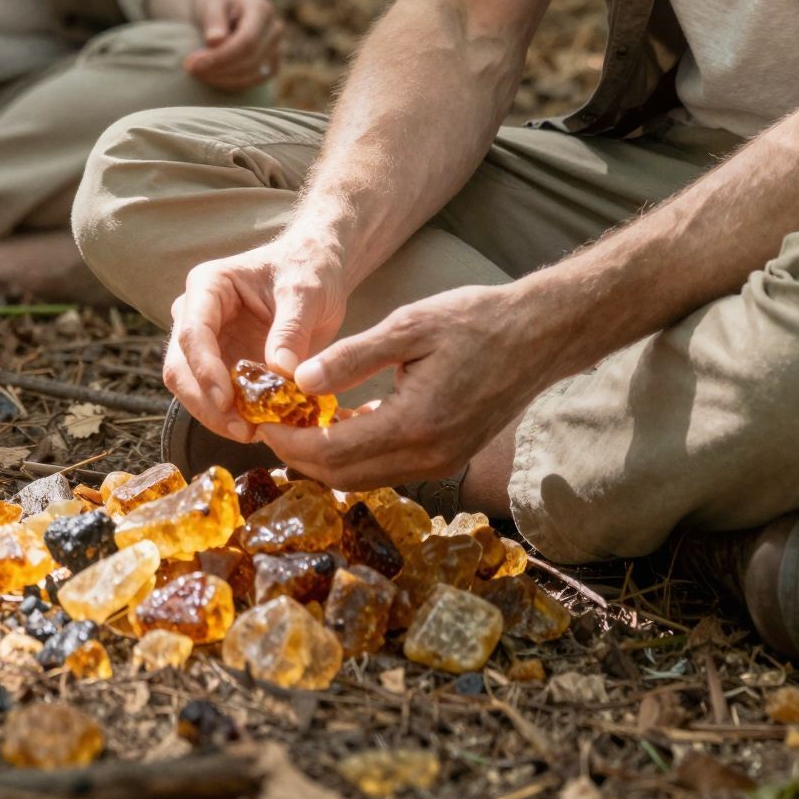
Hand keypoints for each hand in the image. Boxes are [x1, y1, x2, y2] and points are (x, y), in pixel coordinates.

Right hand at [163, 231, 347, 441]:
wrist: (316, 272)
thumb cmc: (308, 270)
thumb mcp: (306, 293)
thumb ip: (291, 329)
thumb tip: (281, 372)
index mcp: (209, 285)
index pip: (193, 332)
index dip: (205, 369)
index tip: (227, 400)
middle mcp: (196, 313)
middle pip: (181, 366)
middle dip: (206, 403)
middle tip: (243, 430)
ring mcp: (207, 341)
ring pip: (191, 388)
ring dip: (216, 415)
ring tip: (253, 433)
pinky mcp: (222, 364)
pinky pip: (215, 397)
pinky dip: (231, 415)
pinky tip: (258, 427)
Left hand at [183, 0, 283, 92]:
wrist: (224, 12)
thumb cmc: (216, 5)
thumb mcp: (210, 4)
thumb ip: (213, 19)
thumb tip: (214, 40)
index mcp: (262, 9)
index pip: (247, 40)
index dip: (221, 56)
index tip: (194, 63)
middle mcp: (275, 29)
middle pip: (251, 59)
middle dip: (218, 68)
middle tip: (190, 67)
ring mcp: (277, 49)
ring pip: (252, 74)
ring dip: (221, 78)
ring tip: (197, 71)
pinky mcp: (271, 66)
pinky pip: (252, 82)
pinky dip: (229, 83)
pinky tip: (210, 76)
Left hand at [260, 283, 542, 488]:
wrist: (539, 335)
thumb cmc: (476, 320)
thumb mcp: (409, 326)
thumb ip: (353, 357)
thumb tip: (300, 381)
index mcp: (415, 424)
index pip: (333, 452)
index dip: (289, 441)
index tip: (259, 420)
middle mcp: (428, 456)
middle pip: (344, 476)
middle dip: (299, 456)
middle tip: (268, 425)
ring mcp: (441, 462)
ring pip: (365, 477)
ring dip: (326, 458)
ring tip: (296, 423)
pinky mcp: (447, 456)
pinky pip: (388, 467)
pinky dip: (356, 454)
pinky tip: (342, 422)